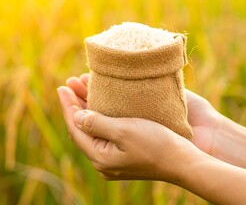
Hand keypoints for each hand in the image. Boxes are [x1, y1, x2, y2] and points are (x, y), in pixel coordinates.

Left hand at [64, 73, 221, 154]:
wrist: (182, 161)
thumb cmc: (156, 144)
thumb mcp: (123, 131)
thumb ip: (97, 124)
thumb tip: (77, 116)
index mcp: (100, 157)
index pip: (76, 128)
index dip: (68, 106)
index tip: (62, 87)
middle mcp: (103, 160)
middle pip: (82, 129)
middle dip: (75, 105)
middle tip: (68, 85)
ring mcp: (113, 158)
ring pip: (93, 129)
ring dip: (87, 109)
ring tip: (80, 88)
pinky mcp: (123, 153)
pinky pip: (104, 132)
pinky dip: (99, 116)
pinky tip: (99, 103)